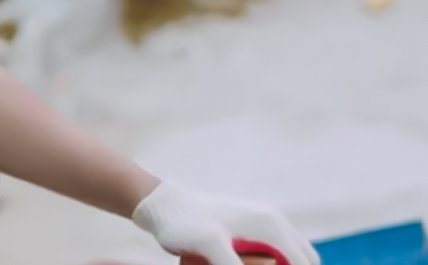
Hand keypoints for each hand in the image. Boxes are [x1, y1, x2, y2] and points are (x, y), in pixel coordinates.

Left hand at [132, 182, 318, 264]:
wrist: (160, 205)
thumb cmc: (182, 223)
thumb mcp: (209, 245)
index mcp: (271, 225)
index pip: (303, 263)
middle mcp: (272, 220)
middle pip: (303, 258)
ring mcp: (262, 222)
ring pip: (288, 255)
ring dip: (279, 263)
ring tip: (242, 262)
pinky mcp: (248, 228)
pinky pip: (271, 252)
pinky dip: (266, 262)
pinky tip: (240, 262)